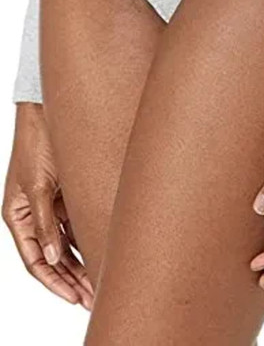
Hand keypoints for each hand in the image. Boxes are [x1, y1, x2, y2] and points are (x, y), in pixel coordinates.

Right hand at [2, 102, 93, 309]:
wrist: (50, 110)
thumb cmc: (36, 143)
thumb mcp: (39, 184)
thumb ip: (46, 221)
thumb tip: (53, 257)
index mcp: (17, 216)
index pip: (35, 260)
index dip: (53, 281)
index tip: (73, 297)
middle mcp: (33, 214)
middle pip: (52, 257)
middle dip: (71, 279)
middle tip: (92, 297)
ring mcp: (49, 205)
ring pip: (65, 243)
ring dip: (80, 262)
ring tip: (99, 281)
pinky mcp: (64, 194)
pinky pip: (75, 224)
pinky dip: (86, 238)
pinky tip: (102, 250)